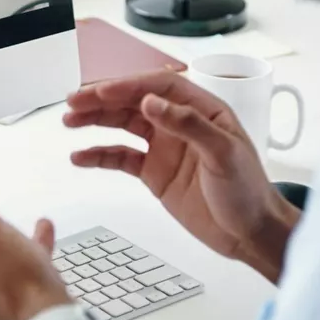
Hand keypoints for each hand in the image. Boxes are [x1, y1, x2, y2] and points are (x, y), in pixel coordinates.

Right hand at [64, 71, 298, 281]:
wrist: (251, 233)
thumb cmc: (248, 191)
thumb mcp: (224, 153)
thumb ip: (188, 125)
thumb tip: (152, 103)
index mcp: (202, 110)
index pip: (158, 87)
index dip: (127, 86)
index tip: (100, 92)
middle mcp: (179, 124)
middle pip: (134, 102)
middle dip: (102, 100)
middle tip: (73, 101)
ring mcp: (165, 148)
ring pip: (123, 125)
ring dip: (95, 121)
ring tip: (69, 121)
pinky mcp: (154, 174)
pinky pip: (121, 158)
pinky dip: (99, 155)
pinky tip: (80, 156)